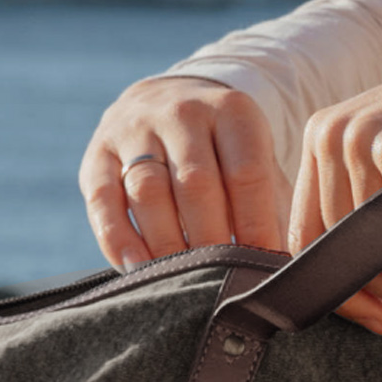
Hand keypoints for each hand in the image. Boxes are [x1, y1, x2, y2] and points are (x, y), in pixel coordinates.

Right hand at [81, 77, 288, 269]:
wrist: (167, 100)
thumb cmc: (224, 152)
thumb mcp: (255, 158)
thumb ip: (270, 205)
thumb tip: (284, 267)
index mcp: (232, 111)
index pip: (247, 173)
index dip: (256, 225)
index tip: (263, 266)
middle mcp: (181, 113)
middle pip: (195, 183)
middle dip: (211, 240)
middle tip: (223, 281)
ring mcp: (134, 130)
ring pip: (148, 191)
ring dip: (167, 243)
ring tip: (184, 281)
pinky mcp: (97, 153)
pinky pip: (104, 200)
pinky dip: (119, 240)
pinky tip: (137, 269)